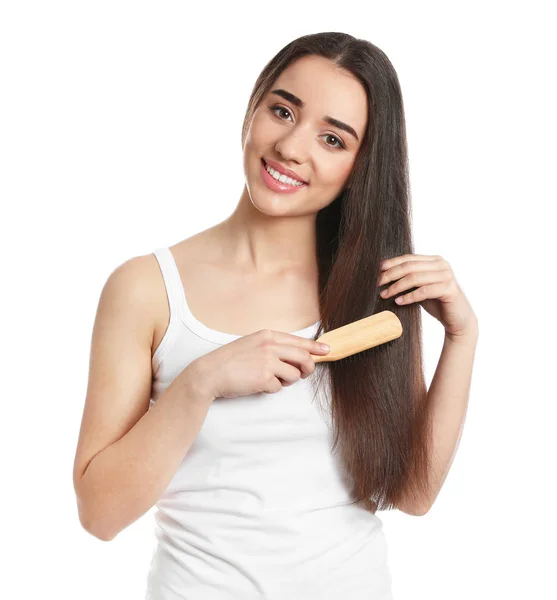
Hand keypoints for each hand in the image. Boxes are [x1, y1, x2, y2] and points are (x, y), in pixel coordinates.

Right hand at [191, 329, 329, 399]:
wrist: (210, 373)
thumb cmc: (229, 361)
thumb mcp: (251, 344)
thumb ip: (271, 347)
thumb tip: (294, 355)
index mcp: (267, 336)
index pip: (298, 341)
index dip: (315, 347)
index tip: (326, 350)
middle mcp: (270, 346)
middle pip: (303, 357)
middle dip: (308, 368)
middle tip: (304, 374)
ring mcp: (268, 361)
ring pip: (294, 375)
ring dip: (286, 381)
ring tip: (269, 379)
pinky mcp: (265, 378)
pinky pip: (279, 387)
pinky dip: (271, 389)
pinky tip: (257, 384)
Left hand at [377, 254, 477, 337]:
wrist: (457, 319)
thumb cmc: (436, 302)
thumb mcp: (420, 287)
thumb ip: (408, 278)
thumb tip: (383, 274)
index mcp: (434, 260)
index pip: (408, 258)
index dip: (391, 264)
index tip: (377, 272)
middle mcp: (442, 264)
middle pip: (409, 267)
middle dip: (390, 275)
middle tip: (377, 284)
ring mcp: (446, 276)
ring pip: (415, 278)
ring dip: (396, 287)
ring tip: (385, 294)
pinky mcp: (449, 289)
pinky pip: (424, 291)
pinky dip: (409, 296)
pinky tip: (398, 302)